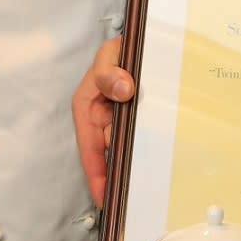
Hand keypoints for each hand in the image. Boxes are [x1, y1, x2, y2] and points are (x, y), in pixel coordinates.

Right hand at [73, 34, 136, 200]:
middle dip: (115, 176)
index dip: (96, 175)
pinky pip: (138, 139)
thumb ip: (108, 72)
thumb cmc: (119, 47)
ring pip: (124, 149)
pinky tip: (154, 163)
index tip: (104, 197)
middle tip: (128, 200)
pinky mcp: (135, 119)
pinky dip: (143, 150)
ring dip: (131, 165)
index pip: (90, 148)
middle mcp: (101, 117)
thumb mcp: (109, 55)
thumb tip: (121, 89)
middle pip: (108, 154)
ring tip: (141, 189)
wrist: (142, 40)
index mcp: (87, 107)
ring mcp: (118, 119)